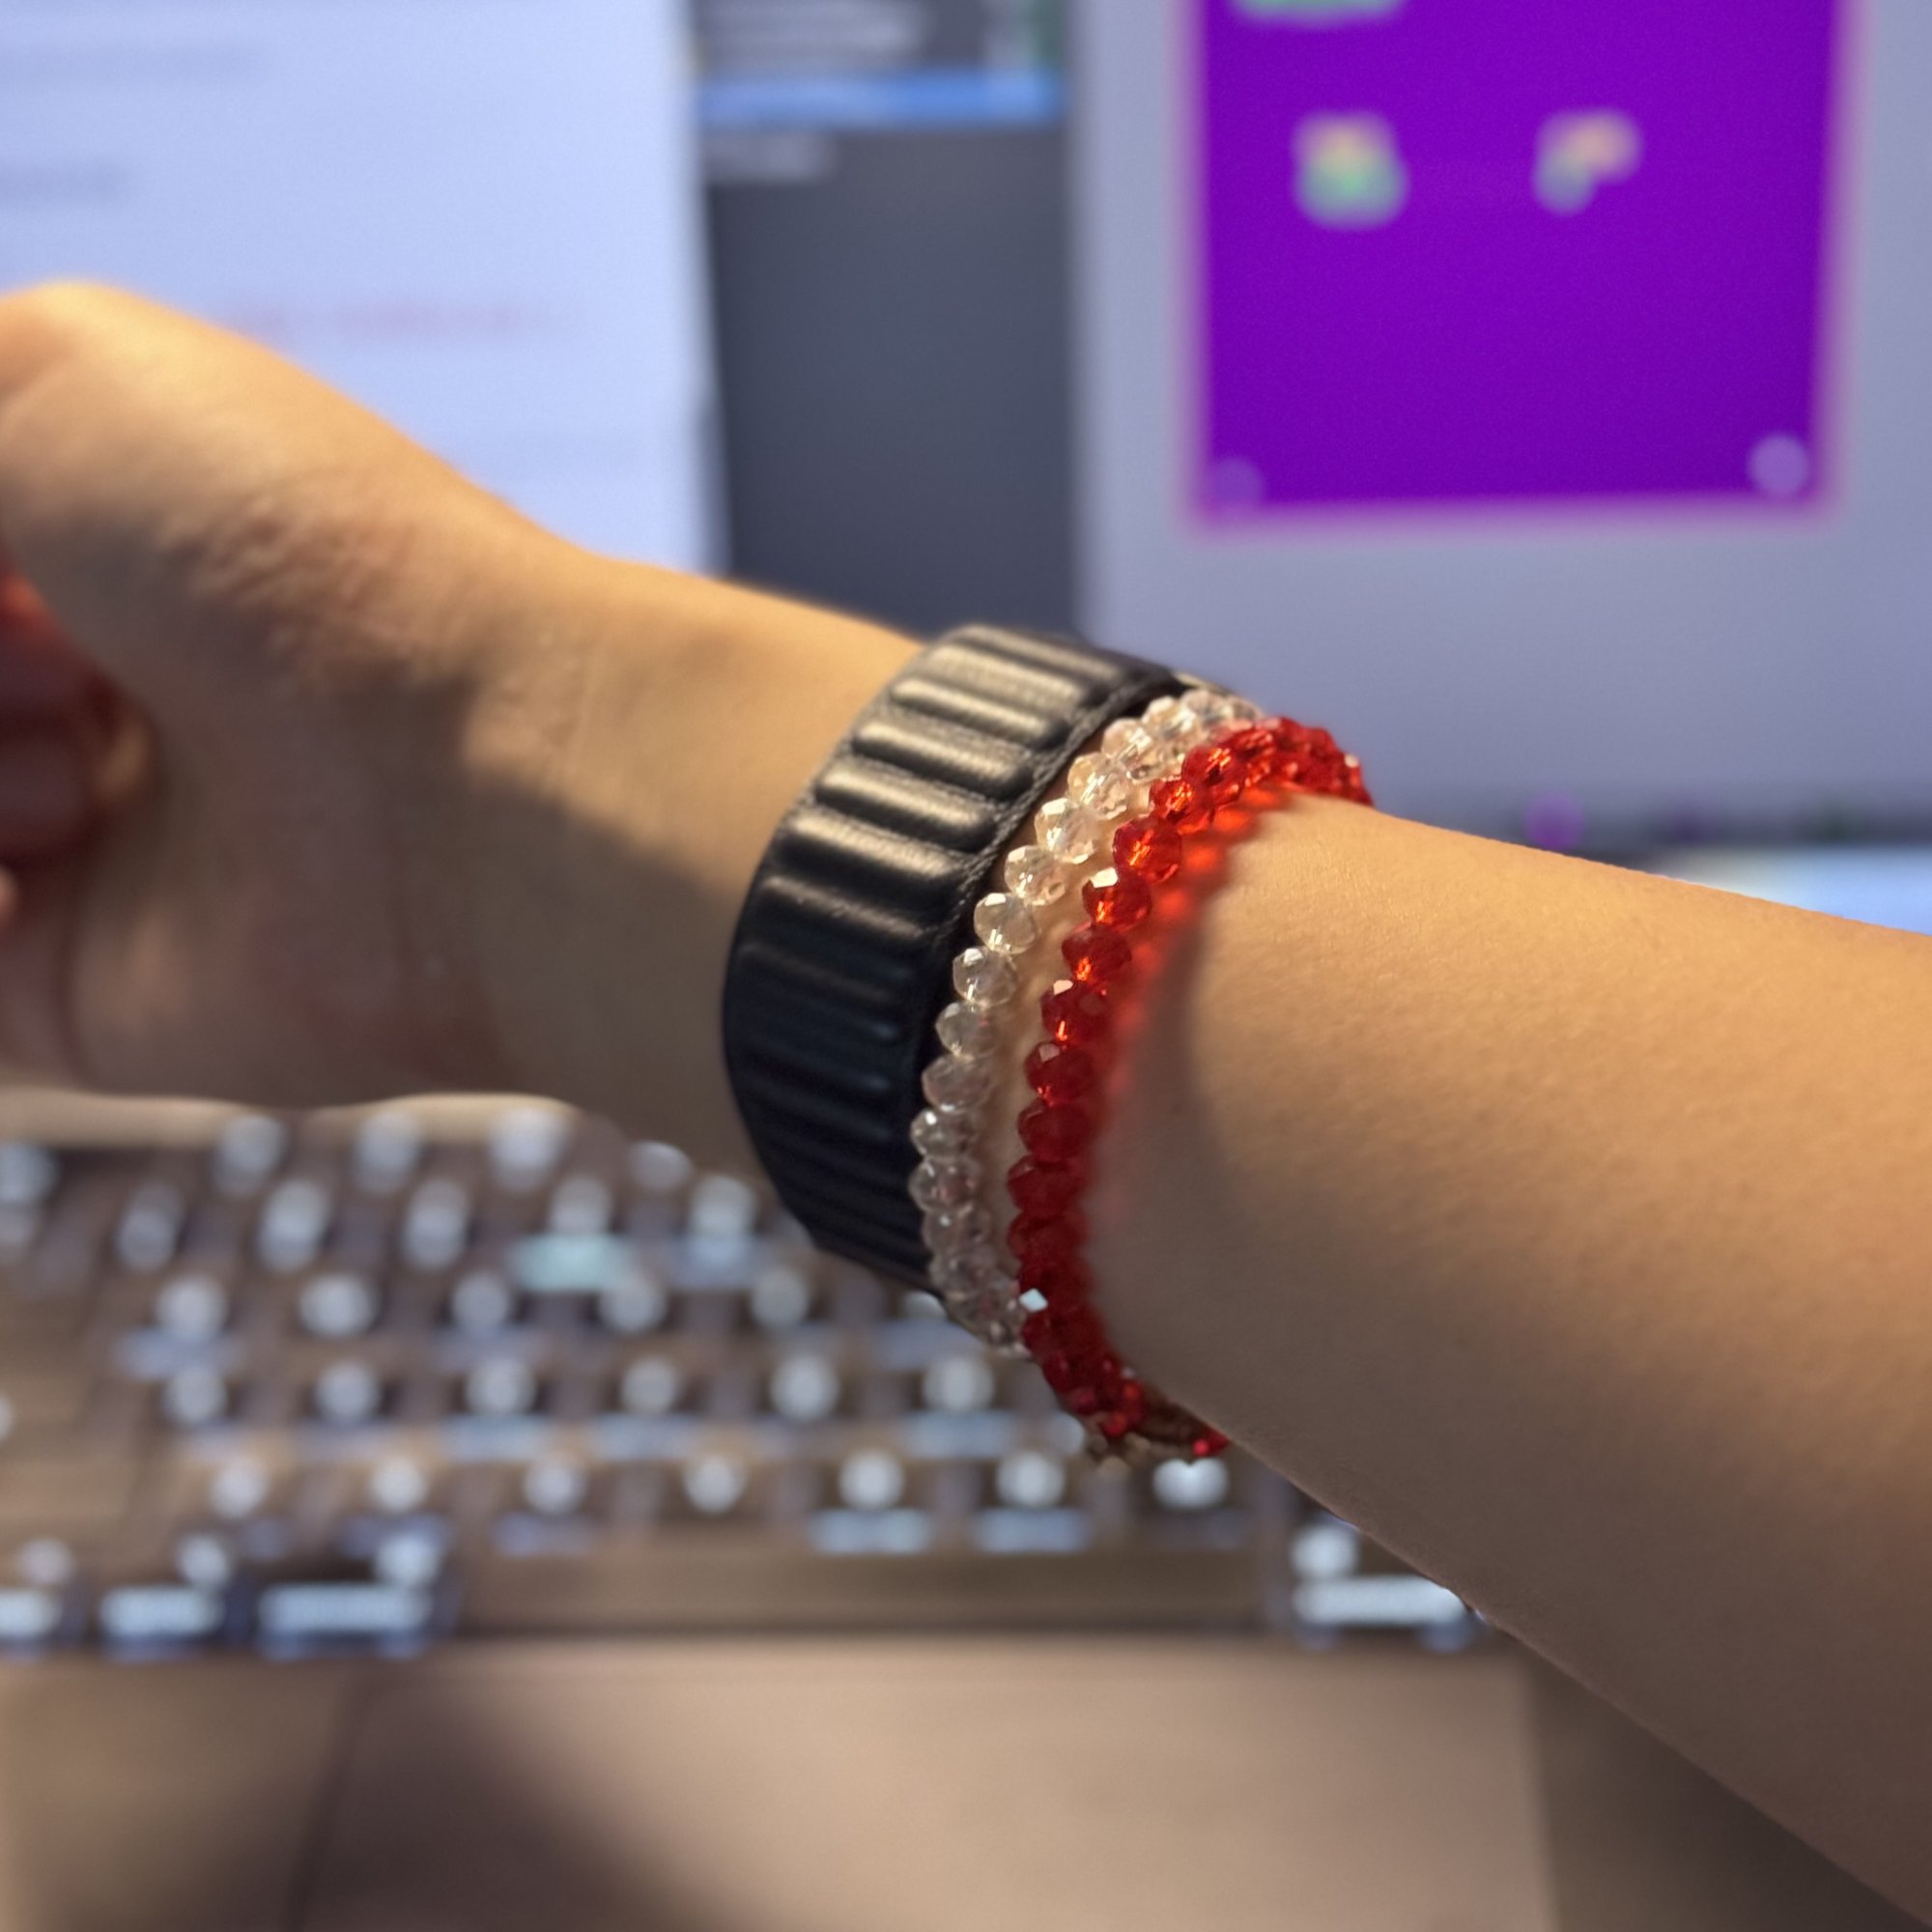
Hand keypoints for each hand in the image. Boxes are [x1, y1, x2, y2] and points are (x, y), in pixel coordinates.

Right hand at [0, 284, 907, 1148]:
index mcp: (87, 542)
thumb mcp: (47, 383)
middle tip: (68, 672)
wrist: (476, 785)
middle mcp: (77, 692)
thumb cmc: (306, 562)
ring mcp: (71, 847)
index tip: (17, 602)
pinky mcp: (62, 997)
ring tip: (87, 777)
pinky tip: (44, 854)